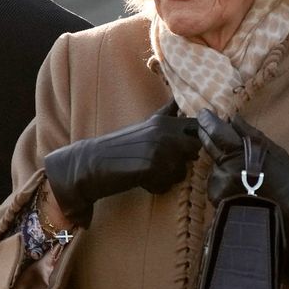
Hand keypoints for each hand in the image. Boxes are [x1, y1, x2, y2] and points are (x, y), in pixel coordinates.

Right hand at [43, 101, 202, 228]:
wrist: (90, 162)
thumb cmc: (118, 147)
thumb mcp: (145, 126)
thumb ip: (165, 116)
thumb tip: (178, 101)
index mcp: (163, 120)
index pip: (198, 127)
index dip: (196, 141)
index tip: (182, 149)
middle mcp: (164, 131)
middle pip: (195, 150)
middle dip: (184, 161)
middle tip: (162, 164)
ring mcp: (160, 148)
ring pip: (182, 171)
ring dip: (168, 177)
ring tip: (148, 173)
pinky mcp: (153, 166)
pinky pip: (167, 185)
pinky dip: (155, 187)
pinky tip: (141, 181)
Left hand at [196, 109, 288, 283]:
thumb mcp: (277, 154)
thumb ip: (253, 136)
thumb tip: (234, 119)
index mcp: (244, 152)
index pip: (218, 132)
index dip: (208, 121)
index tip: (203, 113)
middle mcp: (228, 167)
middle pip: (209, 146)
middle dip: (205, 135)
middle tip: (203, 128)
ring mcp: (221, 185)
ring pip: (214, 168)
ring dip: (221, 166)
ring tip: (241, 176)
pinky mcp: (217, 200)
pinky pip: (216, 186)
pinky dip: (223, 184)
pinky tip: (239, 191)